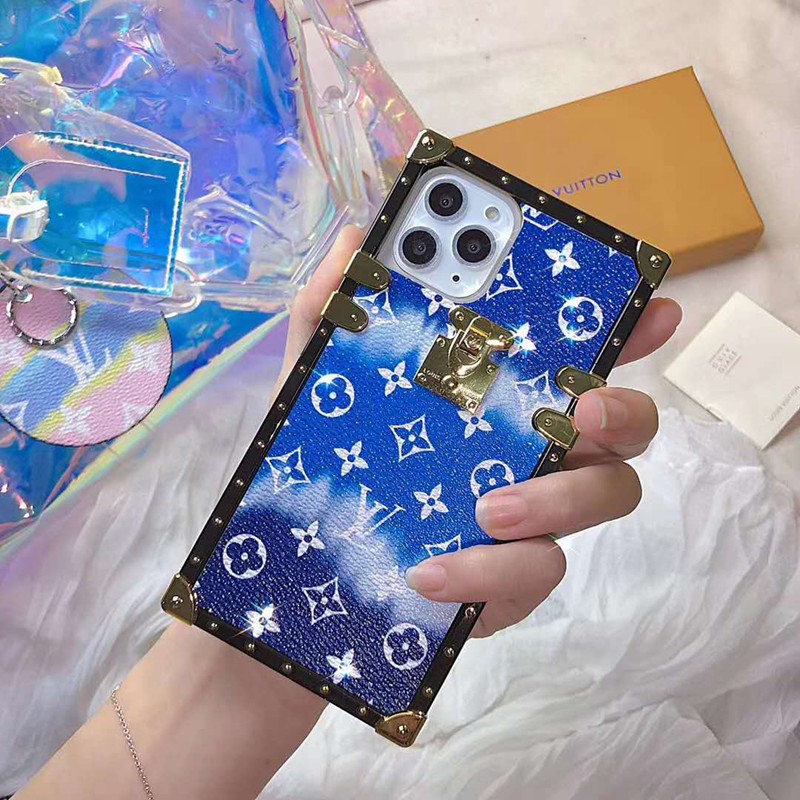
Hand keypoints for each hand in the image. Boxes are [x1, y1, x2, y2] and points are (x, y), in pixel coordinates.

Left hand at [281, 226, 681, 638]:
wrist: (298, 563)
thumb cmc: (320, 456)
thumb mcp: (317, 379)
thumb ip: (332, 311)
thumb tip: (353, 240)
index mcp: (502, 395)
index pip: (581, 355)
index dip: (630, 330)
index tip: (653, 305)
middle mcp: (535, 449)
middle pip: (625, 426)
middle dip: (624, 410)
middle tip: (583, 409)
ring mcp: (530, 519)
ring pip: (603, 498)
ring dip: (557, 499)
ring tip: (488, 508)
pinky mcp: (508, 582)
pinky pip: (536, 575)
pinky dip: (488, 573)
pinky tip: (428, 573)